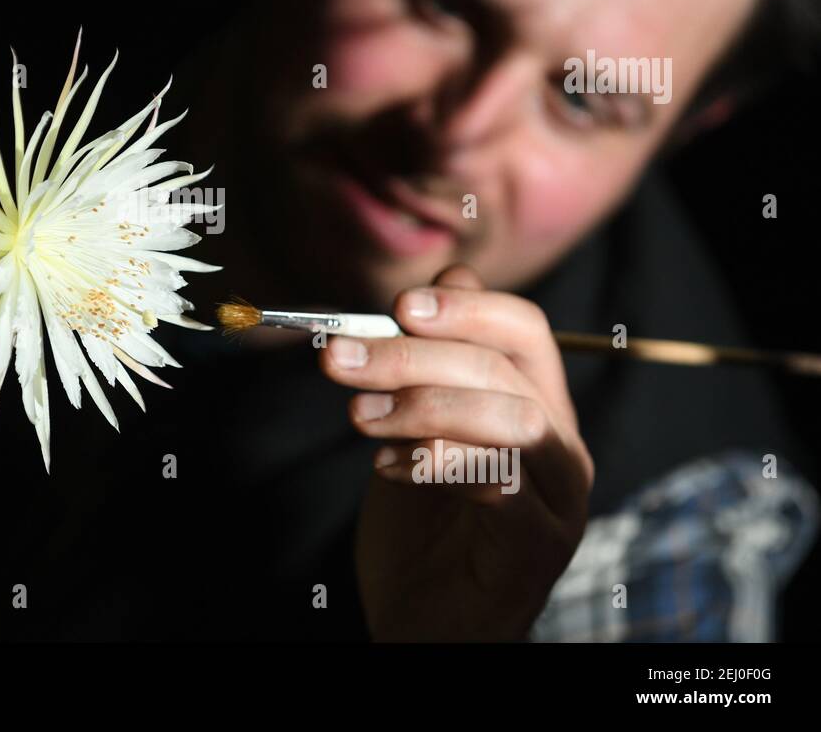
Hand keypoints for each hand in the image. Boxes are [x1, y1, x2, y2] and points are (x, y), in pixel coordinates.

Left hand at [319, 263, 593, 640]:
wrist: (421, 624)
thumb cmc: (418, 527)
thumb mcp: (411, 430)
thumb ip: (427, 362)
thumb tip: (445, 275)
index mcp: (535, 406)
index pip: (523, 330)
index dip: (465, 306)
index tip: (397, 305)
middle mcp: (561, 446)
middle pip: (505, 368)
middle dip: (413, 356)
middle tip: (338, 360)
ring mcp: (560, 499)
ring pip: (514, 419)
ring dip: (424, 406)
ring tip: (359, 419)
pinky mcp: (542, 548)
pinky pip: (506, 488)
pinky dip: (442, 465)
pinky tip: (390, 471)